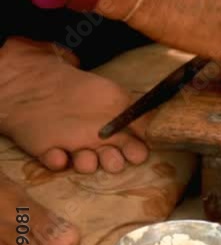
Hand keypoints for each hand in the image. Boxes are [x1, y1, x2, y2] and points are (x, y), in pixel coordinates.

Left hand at [0, 38, 148, 173]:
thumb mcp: (116, 96)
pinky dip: (57, 161)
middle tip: (110, 156)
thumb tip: (157, 129)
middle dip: (113, 162)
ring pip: (86, 164)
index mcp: (117, 129)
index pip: (134, 148)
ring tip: (83, 154)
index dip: (136, 153)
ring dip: (87, 162)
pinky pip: (56, 162)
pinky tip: (58, 153)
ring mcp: (75, 147)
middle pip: (112, 161)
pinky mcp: (50, 151)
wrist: (39, 80)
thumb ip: (138, 114)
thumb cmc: (83, 87)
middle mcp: (99, 142)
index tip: (136, 153)